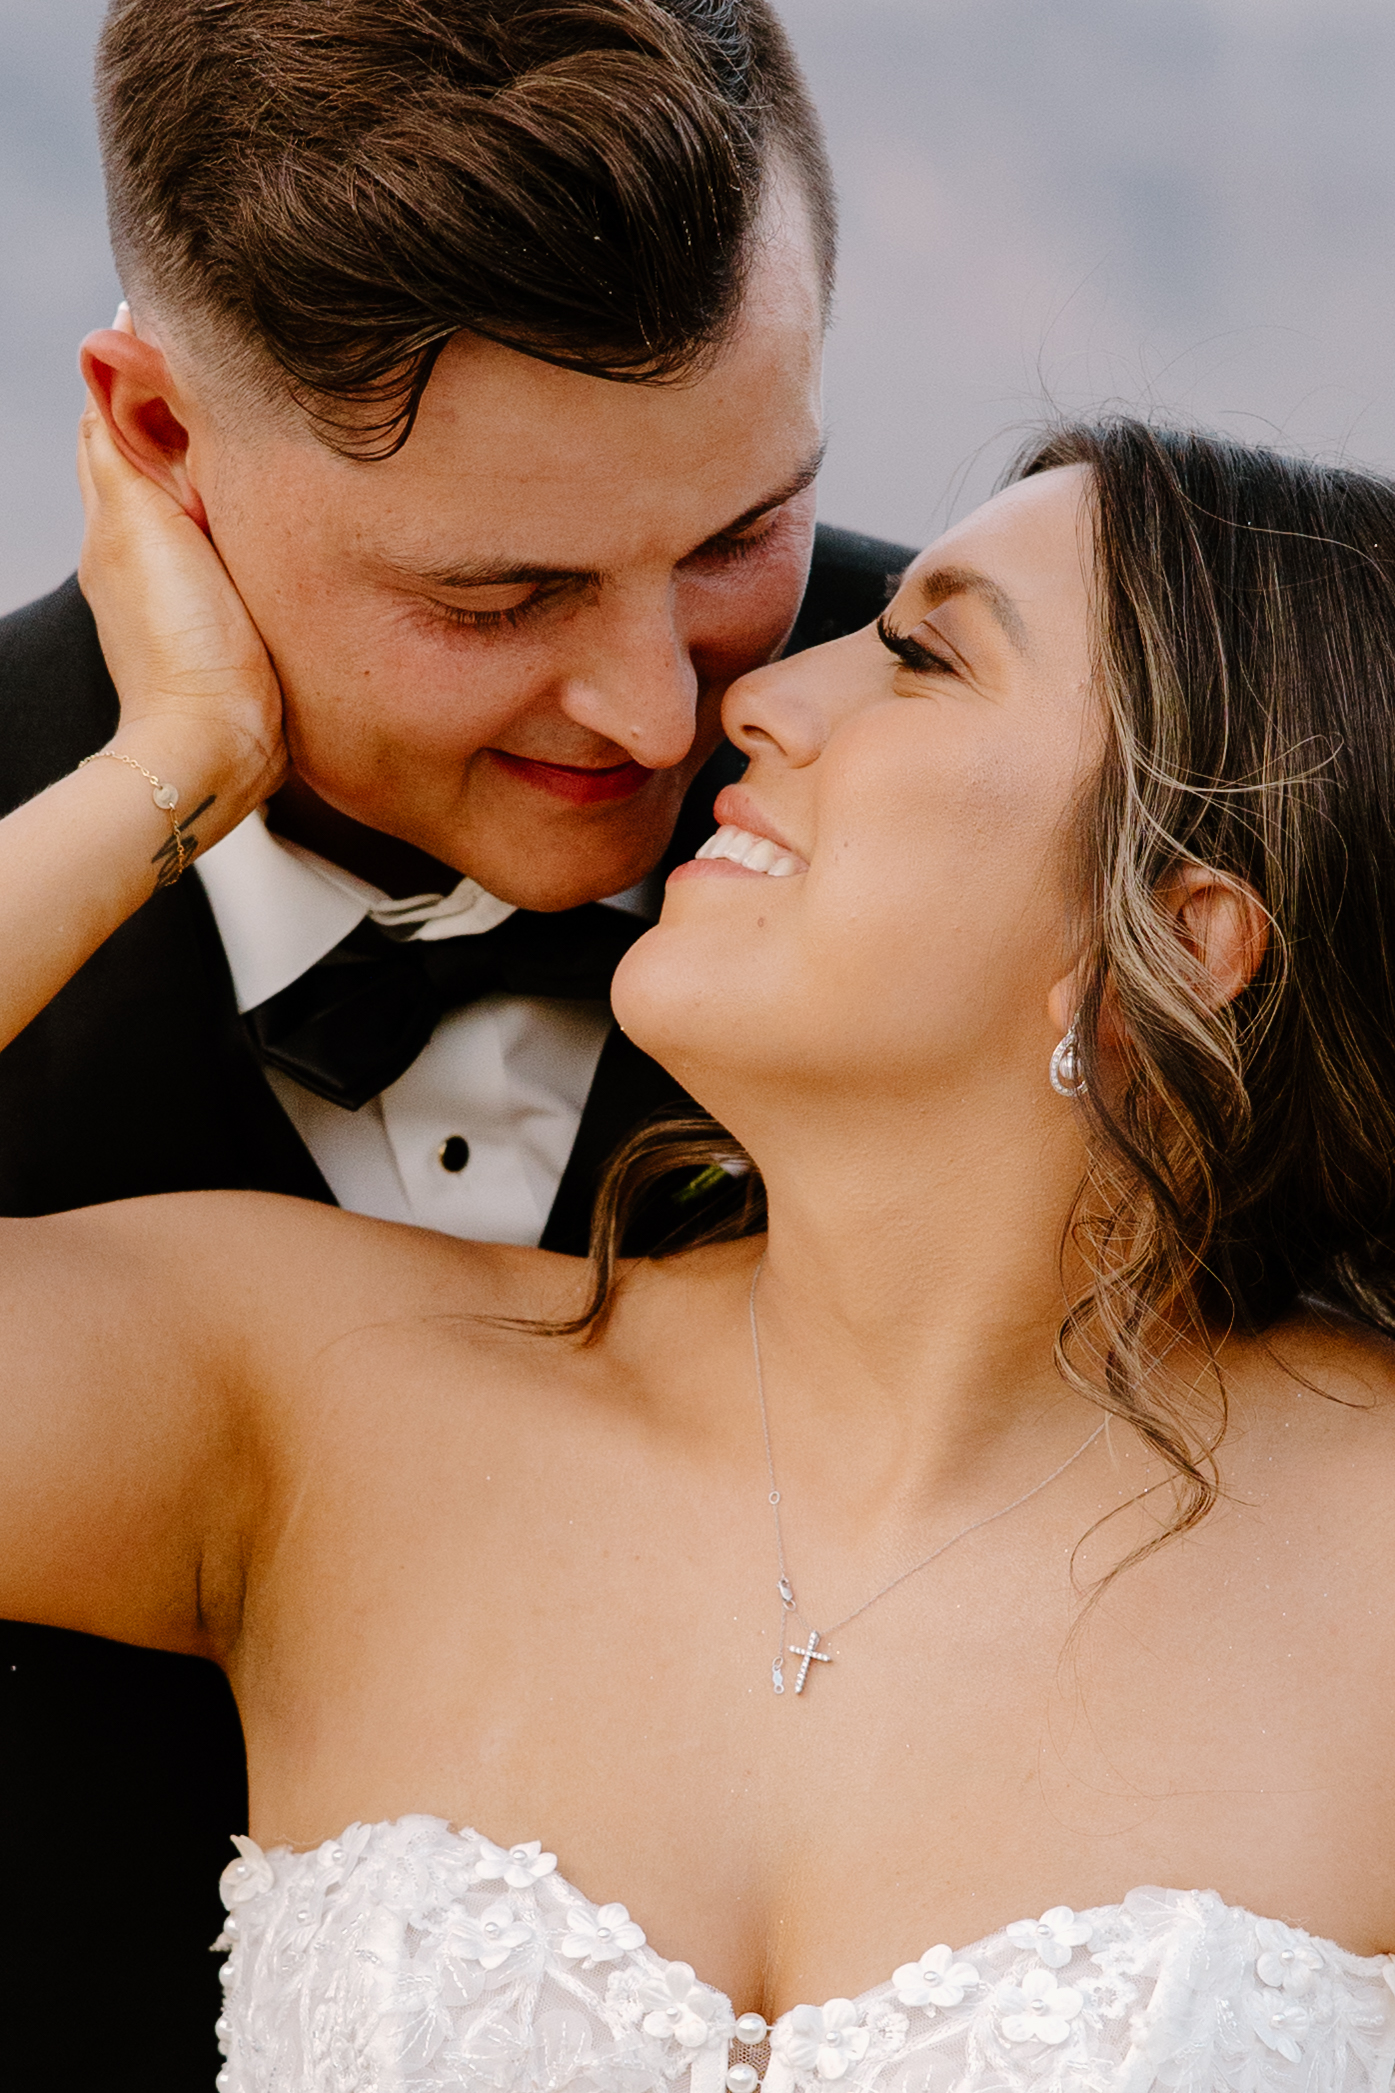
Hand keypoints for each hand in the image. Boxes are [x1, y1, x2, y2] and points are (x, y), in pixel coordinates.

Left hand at [76, 361, 286, 809]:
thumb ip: (116, 449)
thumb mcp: (136, 523)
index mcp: (116, 521)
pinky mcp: (233, 619)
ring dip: (221, 467)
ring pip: (199, 503)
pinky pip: (238, 545)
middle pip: (160, 462)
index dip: (141, 379)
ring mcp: (189, 589)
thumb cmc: (182, 642)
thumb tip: (103, 370)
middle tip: (233, 371)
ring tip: (263, 426)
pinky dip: (249, 515)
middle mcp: (145, 553)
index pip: (116, 426)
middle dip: (186, 418)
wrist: (223, 739)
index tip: (174, 330)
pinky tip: (283, 505)